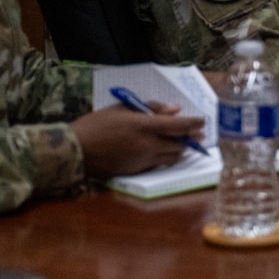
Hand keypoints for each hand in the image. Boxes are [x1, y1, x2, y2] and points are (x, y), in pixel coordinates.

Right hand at [72, 102, 205, 178]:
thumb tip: (174, 109)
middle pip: (179, 144)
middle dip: (191, 139)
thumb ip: (150, 108)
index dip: (194, 123)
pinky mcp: (137, 170)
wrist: (74, 152)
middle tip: (198, 134)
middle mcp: (148, 145)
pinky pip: (158, 164)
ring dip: (180, 149)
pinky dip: (164, 157)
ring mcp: (143, 160)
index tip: (203, 121)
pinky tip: (162, 152)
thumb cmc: (95, 125)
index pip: (178, 125)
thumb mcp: (121, 108)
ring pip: (171, 157)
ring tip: (182, 142)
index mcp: (144, 126)